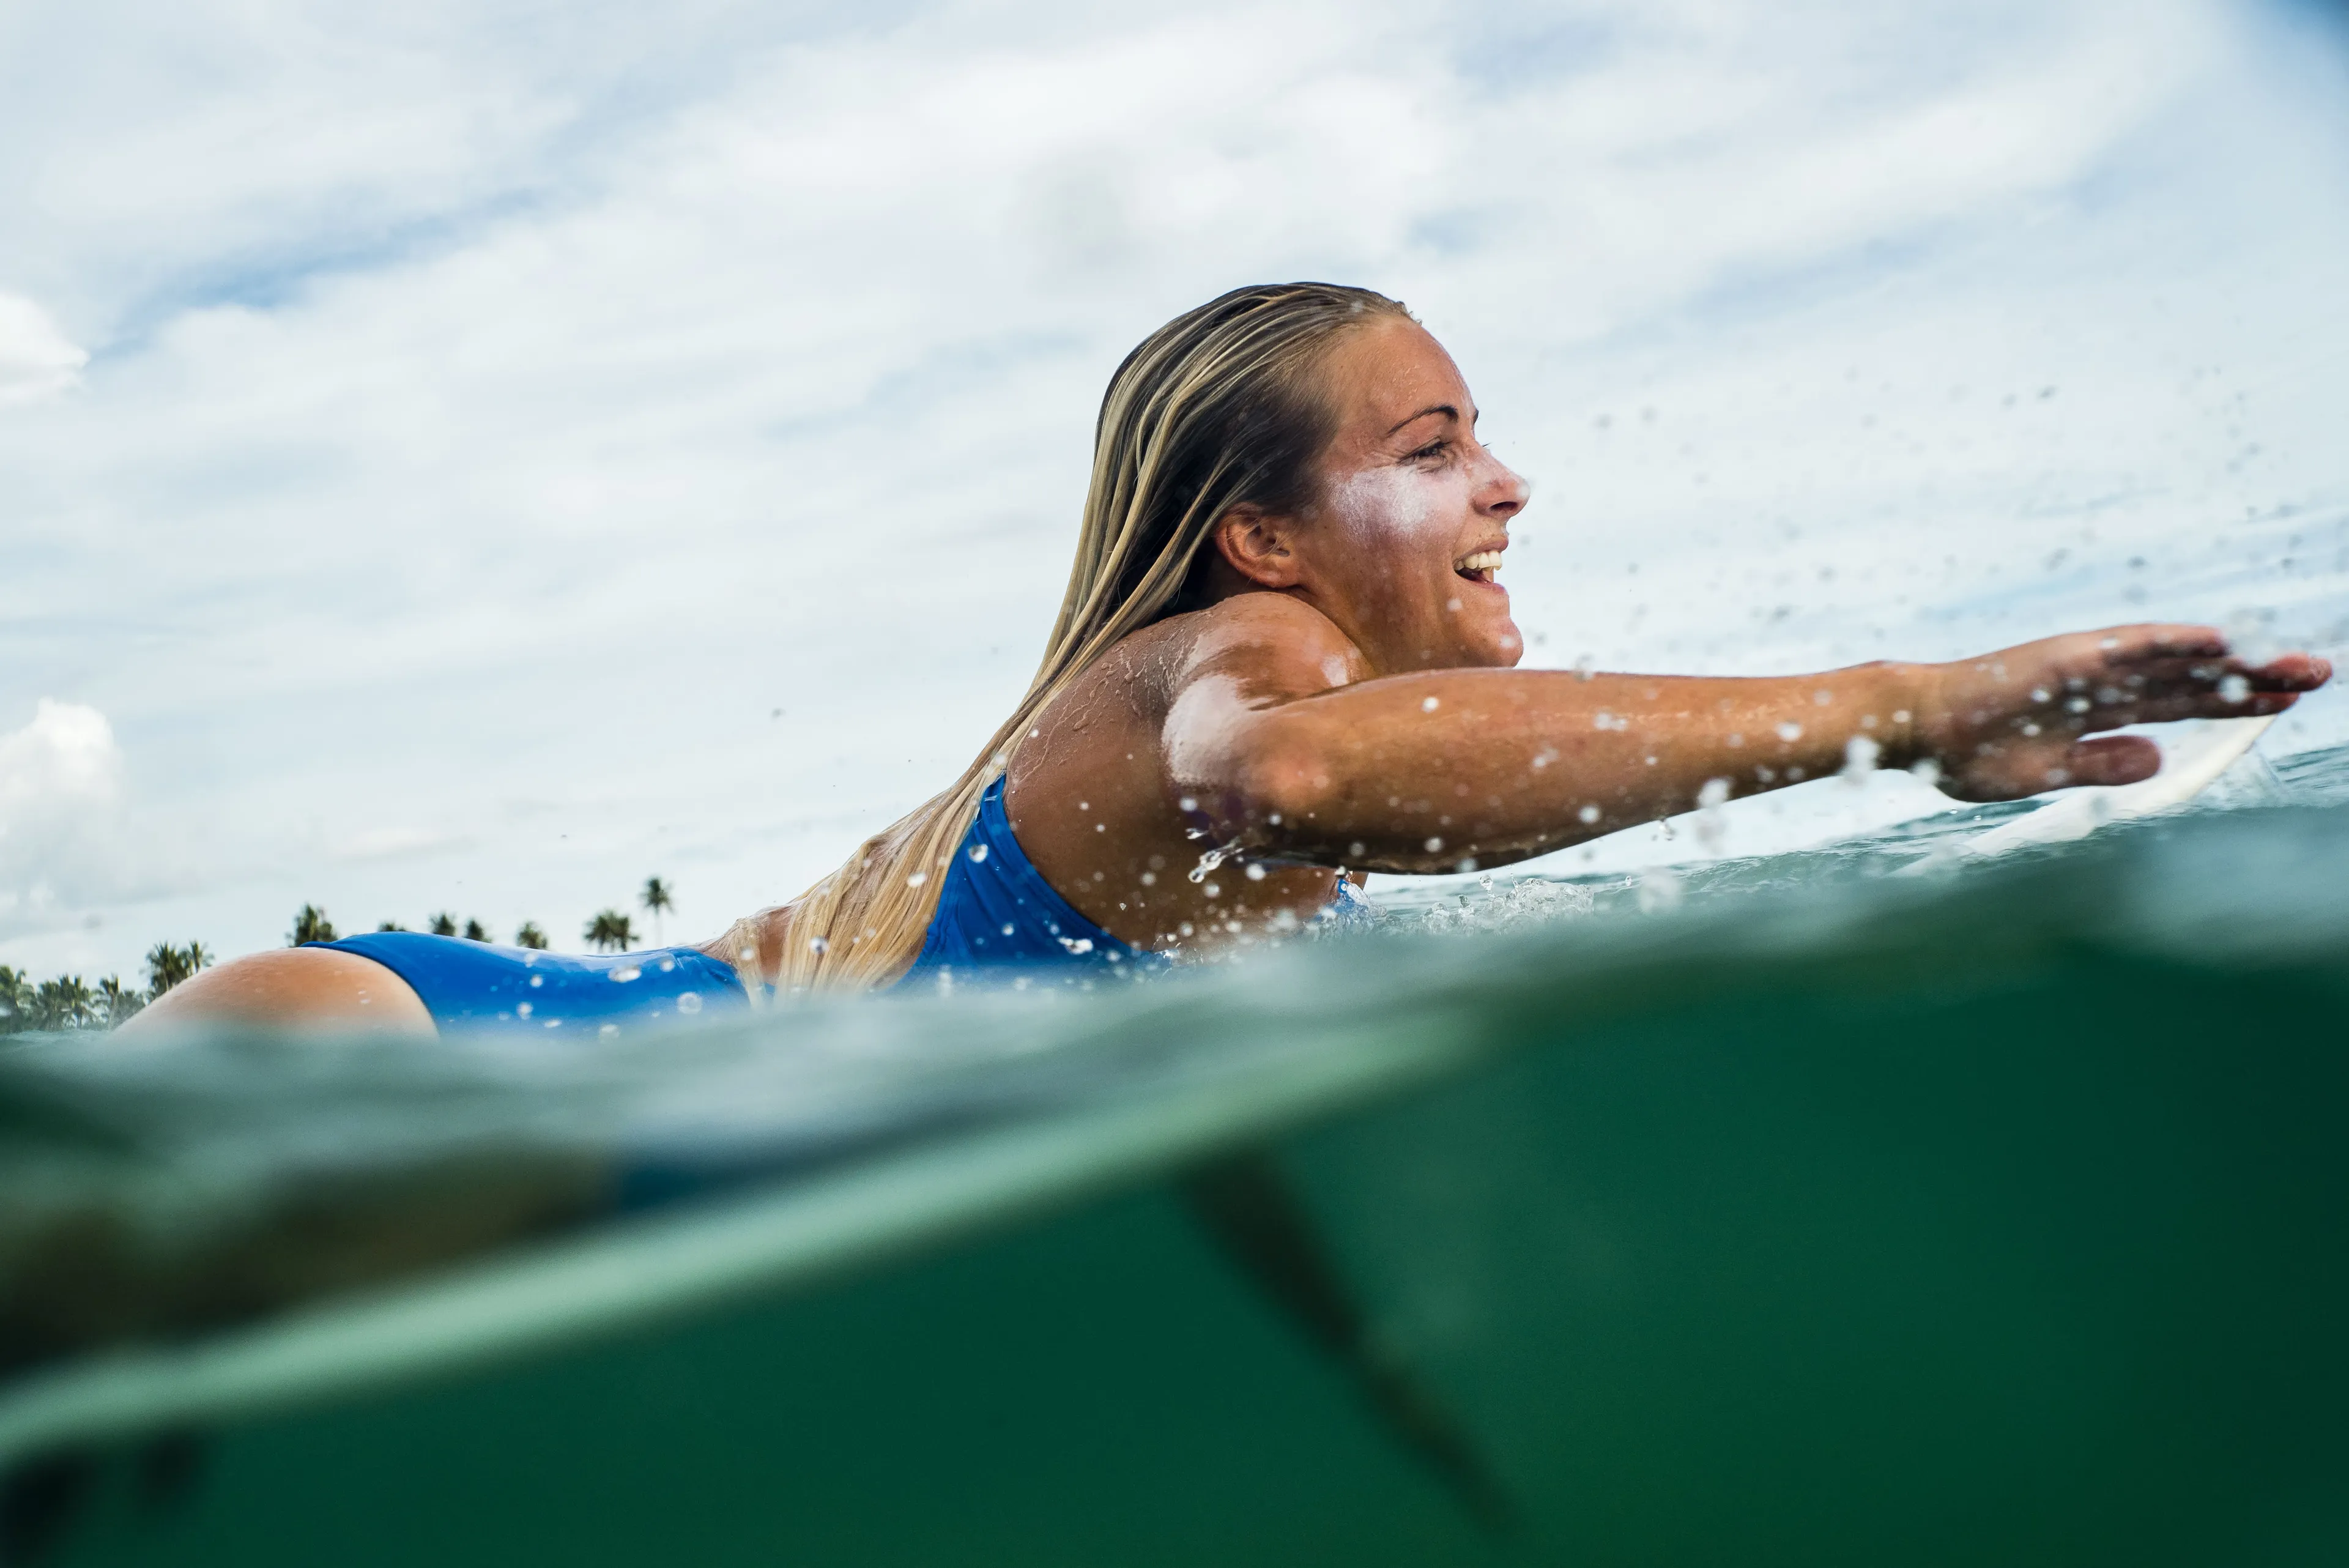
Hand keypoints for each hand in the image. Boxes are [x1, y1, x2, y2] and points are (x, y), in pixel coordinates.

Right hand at [1910, 625, 2330, 801]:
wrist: (1916, 731)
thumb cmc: (1965, 752)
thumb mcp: (2047, 773)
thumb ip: (2102, 763)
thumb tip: (2160, 757)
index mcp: (2096, 711)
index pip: (2181, 704)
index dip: (2233, 703)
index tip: (2284, 702)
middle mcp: (2101, 682)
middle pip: (2193, 680)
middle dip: (2255, 679)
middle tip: (2319, 674)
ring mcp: (2086, 665)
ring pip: (2176, 662)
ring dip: (2234, 660)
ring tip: (2293, 662)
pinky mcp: (2066, 658)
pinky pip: (2130, 648)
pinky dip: (2175, 642)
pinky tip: (2219, 641)